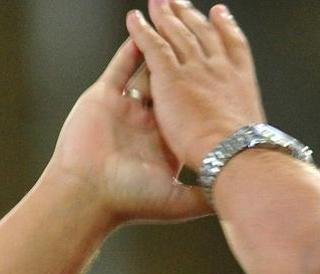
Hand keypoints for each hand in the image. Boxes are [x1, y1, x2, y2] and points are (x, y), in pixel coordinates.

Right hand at [41, 37, 209, 226]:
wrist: (87, 197)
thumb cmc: (128, 201)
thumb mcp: (177, 202)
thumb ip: (204, 195)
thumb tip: (232, 195)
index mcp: (167, 143)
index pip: (193, 109)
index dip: (207, 92)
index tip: (222, 77)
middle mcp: (149, 124)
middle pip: (174, 85)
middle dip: (187, 63)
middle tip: (203, 41)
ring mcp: (126, 110)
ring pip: (148, 71)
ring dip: (162, 49)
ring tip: (177, 27)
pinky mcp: (104, 99)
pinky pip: (121, 67)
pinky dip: (132, 48)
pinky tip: (144, 30)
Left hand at [127, 1, 265, 169]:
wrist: (234, 154)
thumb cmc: (244, 153)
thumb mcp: (252, 135)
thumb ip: (241, 127)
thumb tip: (241, 137)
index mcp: (240, 83)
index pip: (233, 46)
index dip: (225, 27)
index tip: (220, 15)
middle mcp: (218, 68)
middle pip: (202, 33)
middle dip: (189, 15)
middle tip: (179, 2)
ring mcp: (195, 69)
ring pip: (177, 34)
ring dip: (165, 15)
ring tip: (158, 3)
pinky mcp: (171, 76)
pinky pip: (153, 46)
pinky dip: (142, 30)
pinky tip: (134, 20)